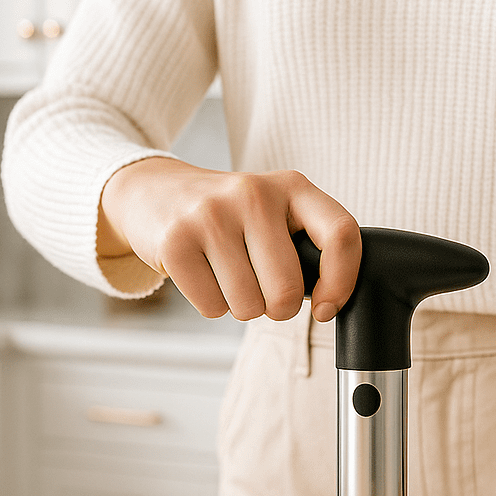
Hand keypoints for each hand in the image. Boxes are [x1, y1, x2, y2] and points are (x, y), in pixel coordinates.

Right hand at [97, 157, 361, 320]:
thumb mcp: (275, 212)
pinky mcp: (177, 241)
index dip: (341, 283)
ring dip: (241, 306)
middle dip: (276, 307)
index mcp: (291, 186)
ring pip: (249, 307)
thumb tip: (329, 302)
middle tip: (259, 285)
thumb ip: (308, 245)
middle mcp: (254, 194)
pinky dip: (211, 305)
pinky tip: (202, 274)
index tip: (325, 308)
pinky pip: (213, 308)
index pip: (340, 234)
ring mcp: (212, 215)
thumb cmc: (229, 217)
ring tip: (226, 273)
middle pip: (287, 291)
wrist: (153, 192)